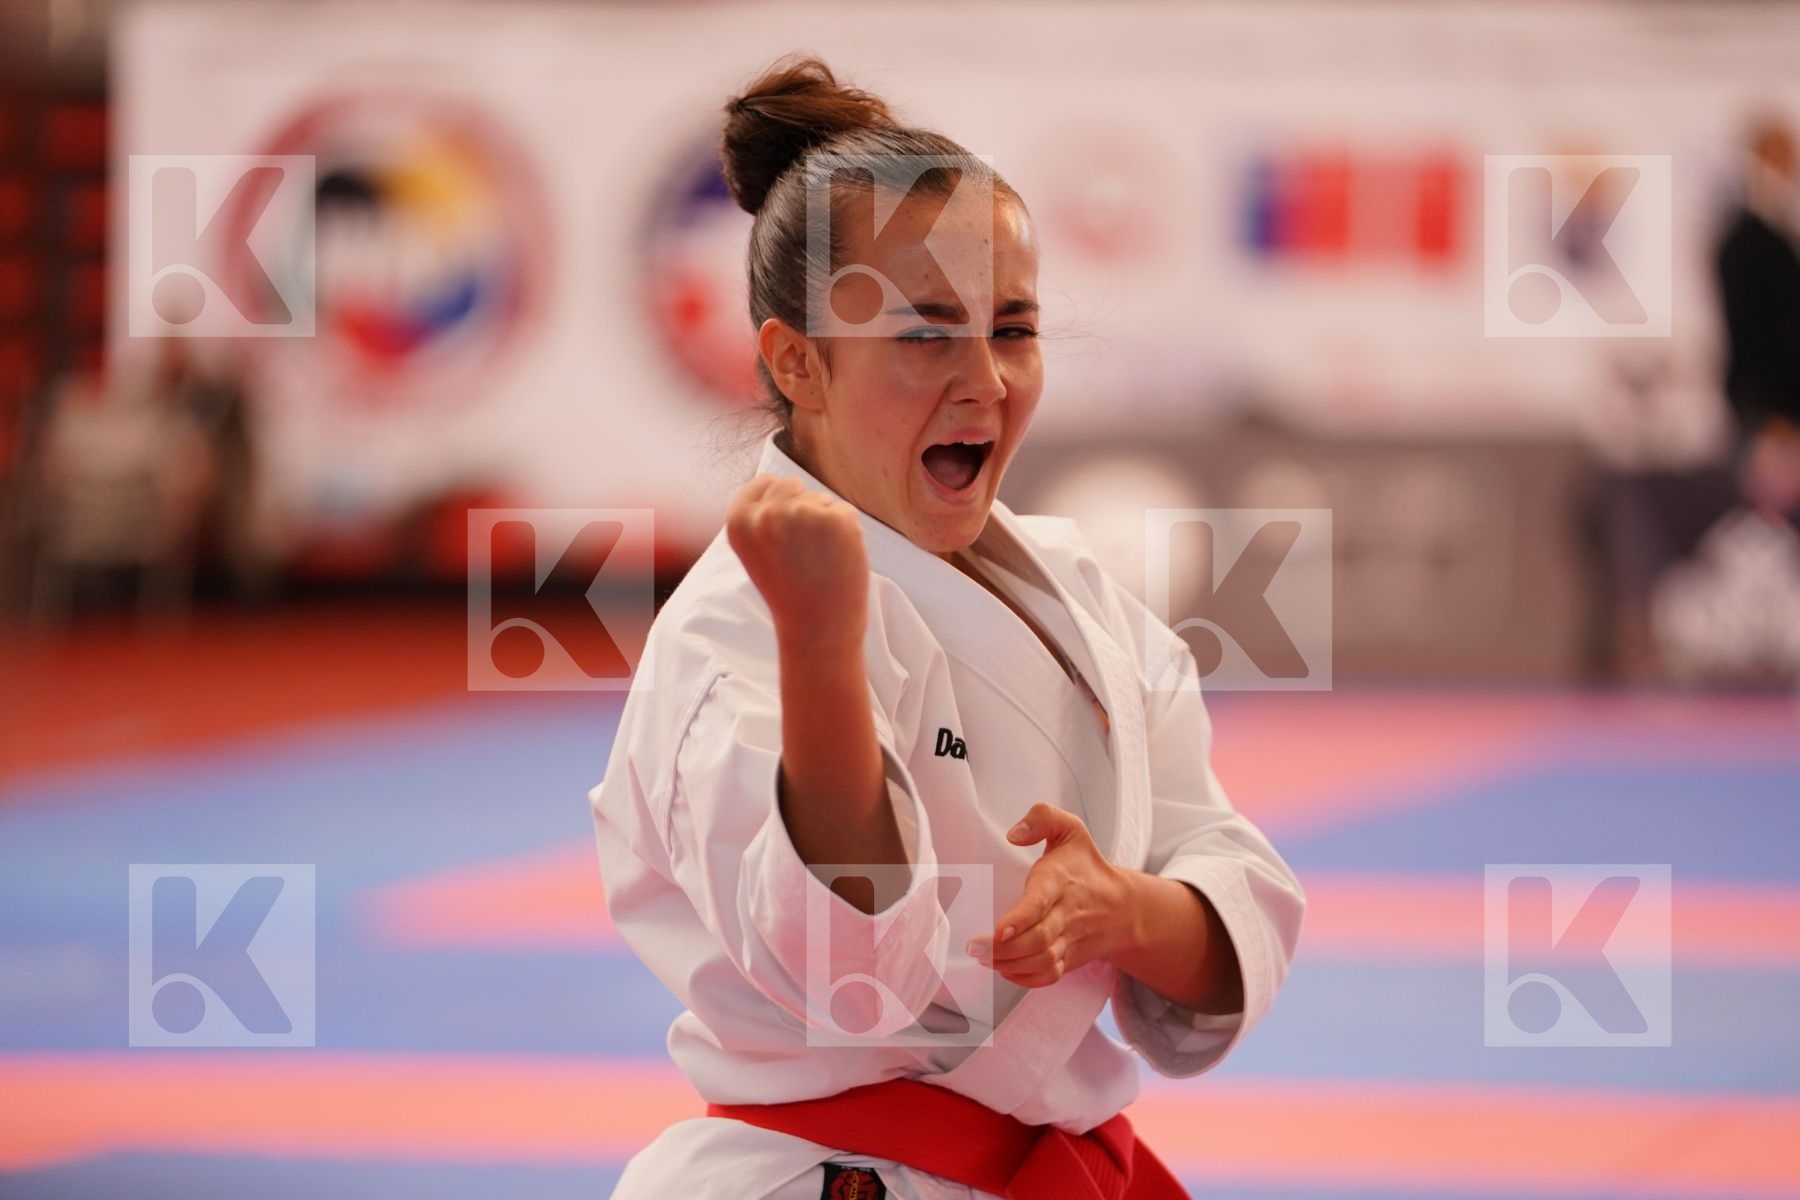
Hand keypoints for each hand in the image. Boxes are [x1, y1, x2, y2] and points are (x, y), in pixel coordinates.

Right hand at [726, 474, 869, 652]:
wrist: (817, 629)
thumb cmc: (788, 591)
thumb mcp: (756, 552)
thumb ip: (760, 515)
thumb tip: (779, 480)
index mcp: (739, 521)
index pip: (764, 482)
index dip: (779, 504)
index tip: (783, 535)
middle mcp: (767, 513)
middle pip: (792, 484)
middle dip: (801, 508)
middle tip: (801, 552)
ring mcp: (802, 514)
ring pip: (820, 498)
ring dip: (824, 523)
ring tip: (817, 560)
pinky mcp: (837, 519)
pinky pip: (844, 511)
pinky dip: (847, 532)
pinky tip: (836, 559)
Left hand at [968, 803, 1134, 988]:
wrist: (1124, 907)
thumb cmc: (1086, 866)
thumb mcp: (1070, 830)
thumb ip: (1042, 818)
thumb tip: (1013, 834)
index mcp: (1061, 881)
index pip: (1041, 903)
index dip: (1020, 919)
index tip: (998, 929)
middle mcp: (1067, 914)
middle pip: (1038, 940)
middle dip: (1003, 950)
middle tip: (973, 948)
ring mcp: (1070, 939)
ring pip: (1041, 962)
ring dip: (1009, 966)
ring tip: (982, 959)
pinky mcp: (1070, 958)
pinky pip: (1050, 976)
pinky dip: (1026, 979)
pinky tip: (1004, 971)